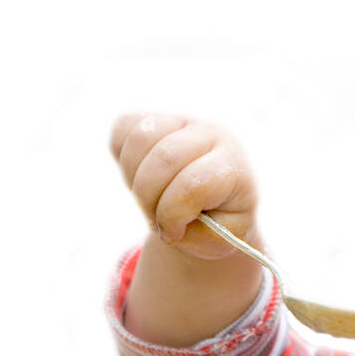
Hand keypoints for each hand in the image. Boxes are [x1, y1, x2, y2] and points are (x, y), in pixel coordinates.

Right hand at [109, 111, 260, 260]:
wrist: (213, 201)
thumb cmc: (219, 220)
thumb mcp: (222, 238)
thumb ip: (202, 232)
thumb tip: (170, 219)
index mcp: (232, 165)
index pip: (195, 183)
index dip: (173, 213)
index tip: (172, 233)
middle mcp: (210, 134)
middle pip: (164, 159)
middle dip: (149, 200)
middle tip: (155, 220)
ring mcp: (181, 120)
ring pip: (140, 140)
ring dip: (133, 180)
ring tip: (148, 199)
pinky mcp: (153, 117)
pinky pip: (123, 130)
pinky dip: (122, 159)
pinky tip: (139, 177)